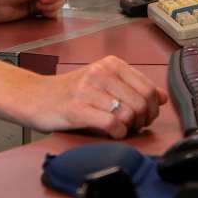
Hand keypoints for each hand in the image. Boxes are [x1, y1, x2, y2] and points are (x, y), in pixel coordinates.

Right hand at [23, 55, 166, 137]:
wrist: (34, 97)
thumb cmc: (69, 92)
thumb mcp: (102, 81)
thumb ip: (132, 86)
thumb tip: (162, 96)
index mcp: (110, 64)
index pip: (150, 89)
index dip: (152, 109)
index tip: (142, 116)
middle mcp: (100, 72)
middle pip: (142, 104)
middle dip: (142, 121)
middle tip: (130, 125)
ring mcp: (88, 90)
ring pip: (129, 115)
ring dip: (128, 128)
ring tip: (117, 128)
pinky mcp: (78, 108)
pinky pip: (113, 125)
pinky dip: (116, 134)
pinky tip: (108, 132)